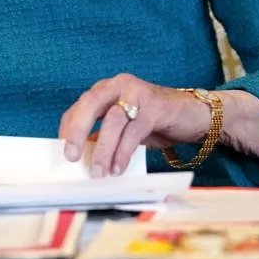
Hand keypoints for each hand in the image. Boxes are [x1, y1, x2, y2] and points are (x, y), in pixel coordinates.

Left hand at [58, 74, 211, 177]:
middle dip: (77, 130)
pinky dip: (124, 152)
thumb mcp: (125, 128)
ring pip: (113, 120)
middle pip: (91, 104)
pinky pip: (134, 131)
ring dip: (103, 149)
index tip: (63, 151)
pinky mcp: (155, 106)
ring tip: (98, 172)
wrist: (195, 116)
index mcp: (108, 89)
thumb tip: (81, 157)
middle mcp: (120, 85)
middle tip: (70, 156)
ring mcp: (139, 93)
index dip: (69, 127)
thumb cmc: (156, 122)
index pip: (81, 105)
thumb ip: (104, 136)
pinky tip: (119, 168)